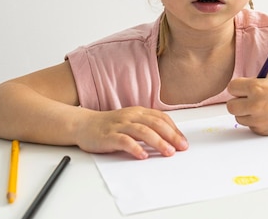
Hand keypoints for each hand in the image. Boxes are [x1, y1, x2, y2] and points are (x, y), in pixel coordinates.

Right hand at [74, 106, 188, 159]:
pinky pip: (124, 141)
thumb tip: (169, 140)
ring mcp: (120, 125)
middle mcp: (131, 116)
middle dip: (171, 136)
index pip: (161, 118)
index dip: (174, 129)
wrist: (84, 125)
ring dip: (157, 142)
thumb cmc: (110, 126)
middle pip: (155, 123)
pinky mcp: (109, 136)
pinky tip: (143, 155)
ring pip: (142, 131)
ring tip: (168, 152)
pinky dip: (135, 148)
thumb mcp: (131, 122)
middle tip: (182, 147)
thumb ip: (147, 127)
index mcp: (138, 112)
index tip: (184, 142)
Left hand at [226, 73, 267, 134]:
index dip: (237, 87)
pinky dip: (254, 121)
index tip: (243, 88)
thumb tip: (235, 90)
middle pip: (231, 106)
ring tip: (260, 107)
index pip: (231, 88)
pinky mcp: (263, 130)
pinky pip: (250, 126)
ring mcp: (259, 120)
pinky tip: (267, 115)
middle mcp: (256, 105)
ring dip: (245, 112)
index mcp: (256, 88)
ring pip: (239, 117)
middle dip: (237, 102)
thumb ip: (251, 84)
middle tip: (247, 99)